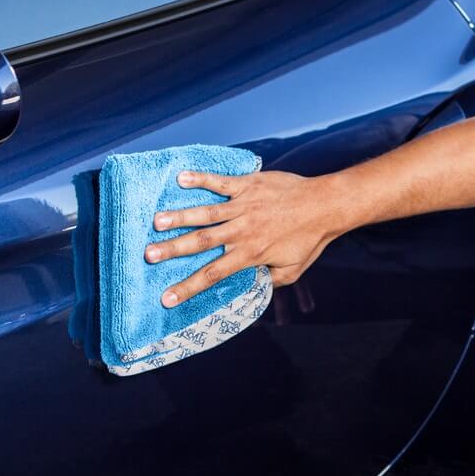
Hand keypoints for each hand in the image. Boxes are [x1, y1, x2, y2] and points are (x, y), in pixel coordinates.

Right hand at [144, 169, 337, 305]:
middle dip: (173, 250)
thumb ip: (269, 280)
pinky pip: (221, 182)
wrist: (326, 205)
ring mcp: (244, 206)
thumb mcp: (292, 270)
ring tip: (156, 221)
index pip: (214, 274)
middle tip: (148, 255)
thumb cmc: (309, 240)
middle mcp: (243, 231)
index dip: (189, 287)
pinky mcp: (248, 185)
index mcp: (251, 254)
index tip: (167, 298)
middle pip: (202, 242)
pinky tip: (181, 177)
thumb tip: (251, 287)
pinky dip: (201, 179)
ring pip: (206, 212)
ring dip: (180, 216)